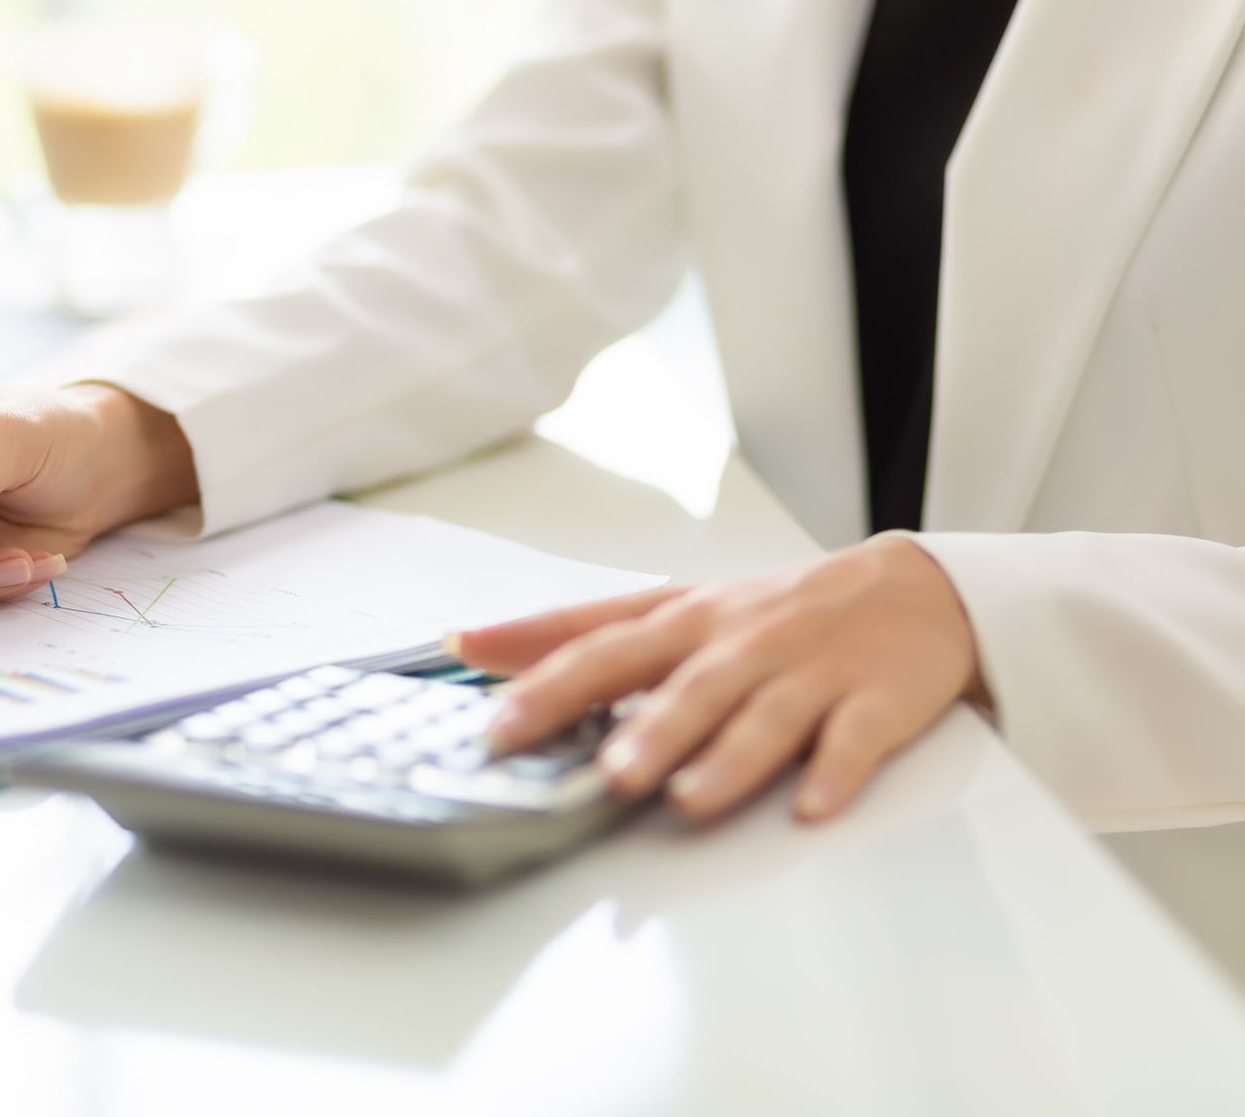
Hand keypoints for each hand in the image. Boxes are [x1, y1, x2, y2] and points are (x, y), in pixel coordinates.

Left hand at [458, 538, 983, 822]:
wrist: (914, 587)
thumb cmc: (778, 609)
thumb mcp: (678, 607)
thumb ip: (582, 630)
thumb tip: (478, 646)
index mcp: (687, 621)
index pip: (606, 647)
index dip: (549, 682)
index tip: (497, 721)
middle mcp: (742, 643)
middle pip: (688, 685)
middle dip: (647, 729)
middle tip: (606, 772)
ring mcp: (811, 671)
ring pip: (762, 715)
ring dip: (726, 758)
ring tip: (687, 799)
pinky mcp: (876, 699)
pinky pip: (854, 739)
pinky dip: (834, 771)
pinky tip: (812, 805)